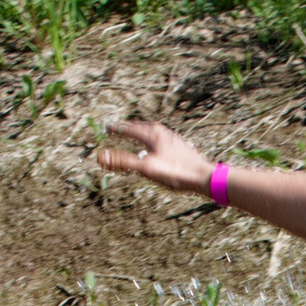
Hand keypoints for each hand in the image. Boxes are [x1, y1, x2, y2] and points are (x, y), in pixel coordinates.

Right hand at [94, 119, 210, 195]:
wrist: (206, 178)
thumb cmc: (177, 172)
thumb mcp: (146, 168)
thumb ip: (123, 162)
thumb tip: (100, 156)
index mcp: (154, 136)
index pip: (132, 130)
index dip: (119, 129)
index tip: (109, 128)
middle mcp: (166, 135)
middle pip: (146, 128)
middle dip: (133, 128)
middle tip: (124, 128)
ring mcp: (176, 142)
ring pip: (158, 134)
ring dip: (147, 133)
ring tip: (143, 136)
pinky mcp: (184, 150)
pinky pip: (167, 141)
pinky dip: (158, 141)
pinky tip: (163, 151)